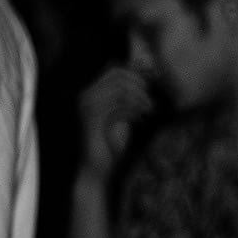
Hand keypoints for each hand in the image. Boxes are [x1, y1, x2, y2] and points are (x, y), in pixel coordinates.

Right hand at [78, 67, 153, 182]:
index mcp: (91, 93)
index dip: (137, 75)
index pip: (115, 69)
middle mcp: (86, 96)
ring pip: (120, 88)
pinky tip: (142, 119)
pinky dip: (134, 110)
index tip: (151, 89)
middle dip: (140, 85)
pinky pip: (118, 105)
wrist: (98, 167)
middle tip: (151, 102)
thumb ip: (130, 98)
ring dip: (140, 98)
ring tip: (149, 110)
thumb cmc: (112, 142)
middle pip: (118, 75)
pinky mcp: (93, 120)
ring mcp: (87, 107)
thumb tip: (147, 79)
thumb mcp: (124, 116)